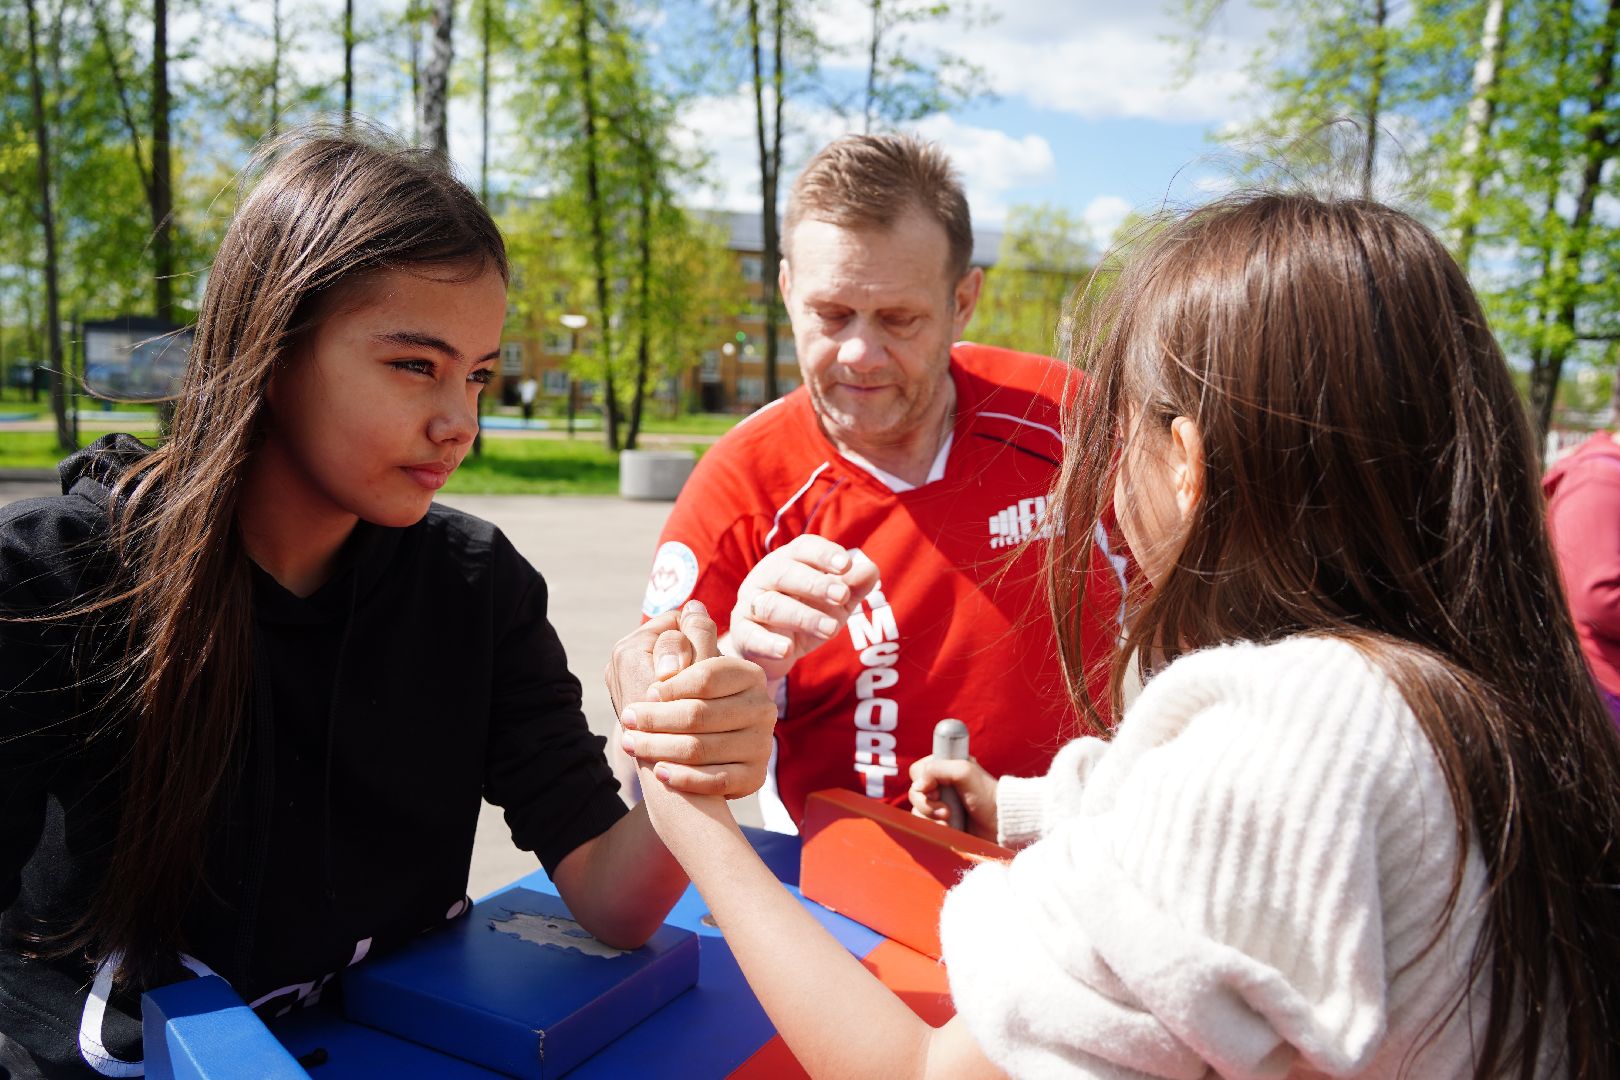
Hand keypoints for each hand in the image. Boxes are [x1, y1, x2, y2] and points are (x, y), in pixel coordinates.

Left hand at [618, 601, 776, 798]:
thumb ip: (688, 637)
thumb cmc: (688, 700)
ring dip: (659, 748)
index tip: (645, 691)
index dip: (672, 684)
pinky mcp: (755, 776)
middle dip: (657, 718)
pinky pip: (717, 780)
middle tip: (628, 721)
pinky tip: (660, 773)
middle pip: (699, 713)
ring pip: (702, 748)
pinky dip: (684, 777)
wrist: (703, 761)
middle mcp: (763, 707)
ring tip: (632, 744)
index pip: (707, 675)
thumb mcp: (687, 664)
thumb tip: (691, 605)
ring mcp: (762, 743)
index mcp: (748, 673)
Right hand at [729, 535, 880, 680]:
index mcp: (789, 561)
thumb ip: (854, 586)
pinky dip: (768, 643)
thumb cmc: (807, 614)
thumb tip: (870, 569)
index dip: (824, 554)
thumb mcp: (836, 602)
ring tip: (831, 629)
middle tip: (842, 596)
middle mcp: (765, 577)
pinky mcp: (742, 634)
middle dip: (815, 583)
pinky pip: (751, 635)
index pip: (803, 548)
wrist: (774, 650)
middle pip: (784, 573)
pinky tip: (786, 649)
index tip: (845, 565)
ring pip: (771, 605)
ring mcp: (750, 604)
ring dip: (803, 616)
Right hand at [908, 754, 999, 841]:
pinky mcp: (940, 822)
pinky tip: (949, 829)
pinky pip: (924, 825)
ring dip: (931, 818)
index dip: (923, 781)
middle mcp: (941, 785)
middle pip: (915, 792)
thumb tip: (919, 786)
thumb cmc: (988, 796)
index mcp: (946, 767)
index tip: (937, 789)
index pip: (918, 770)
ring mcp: (940, 804)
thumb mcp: (965, 771)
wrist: (1000, 826)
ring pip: (917, 810)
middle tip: (946, 810)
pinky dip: (934, 828)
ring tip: (950, 821)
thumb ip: (938, 769)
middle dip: (927, 804)